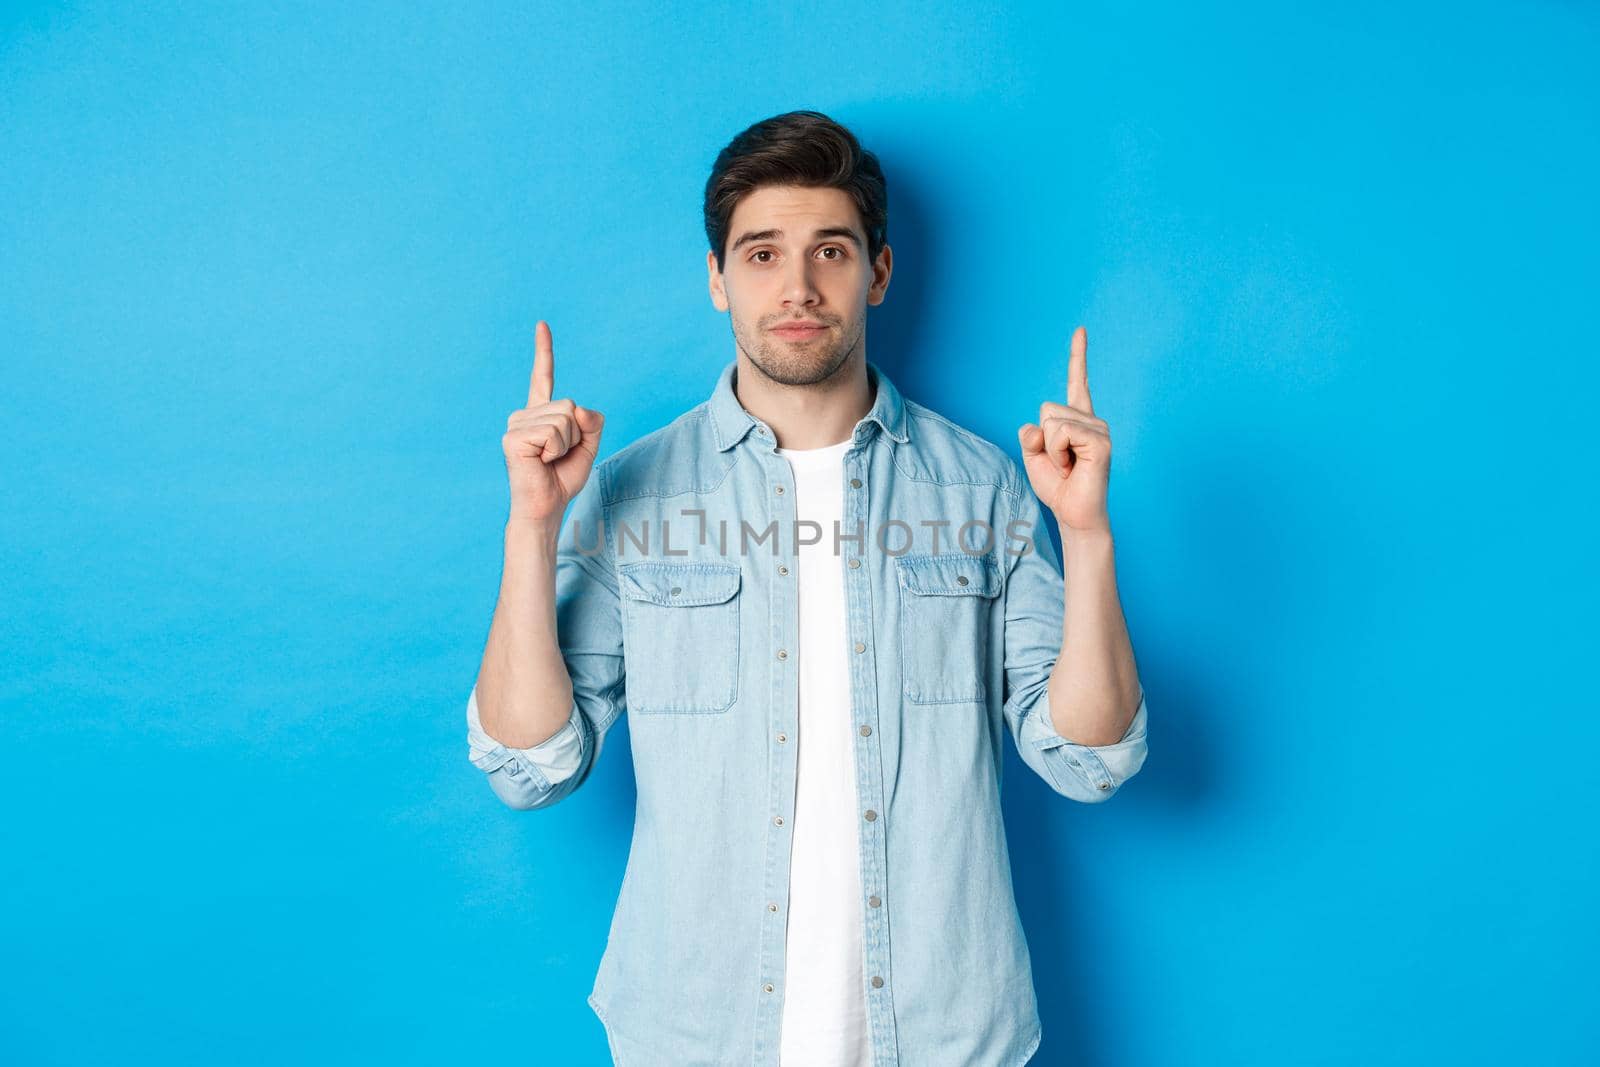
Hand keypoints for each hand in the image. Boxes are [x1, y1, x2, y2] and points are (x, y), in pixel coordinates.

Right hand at [502, 320, 604, 525]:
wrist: (546, 507)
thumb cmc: (562, 478)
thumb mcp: (588, 446)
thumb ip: (592, 422)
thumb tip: (577, 408)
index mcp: (540, 414)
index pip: (542, 377)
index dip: (543, 351)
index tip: (542, 324)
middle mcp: (525, 415)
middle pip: (570, 405)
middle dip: (577, 434)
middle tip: (559, 456)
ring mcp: (516, 425)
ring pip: (565, 419)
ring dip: (567, 445)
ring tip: (549, 460)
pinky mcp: (513, 438)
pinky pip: (554, 433)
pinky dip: (556, 451)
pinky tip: (541, 462)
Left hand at [1017, 325, 1112, 533]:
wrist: (1073, 513)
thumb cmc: (1057, 485)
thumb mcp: (1033, 454)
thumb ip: (1031, 433)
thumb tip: (1039, 425)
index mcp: (1077, 419)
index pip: (1078, 381)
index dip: (1078, 355)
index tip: (1080, 329)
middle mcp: (1092, 419)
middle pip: (1046, 409)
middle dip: (1042, 439)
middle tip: (1060, 462)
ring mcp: (1100, 429)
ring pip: (1052, 421)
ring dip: (1050, 449)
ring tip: (1067, 466)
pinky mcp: (1101, 442)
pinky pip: (1062, 433)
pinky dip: (1058, 453)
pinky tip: (1072, 467)